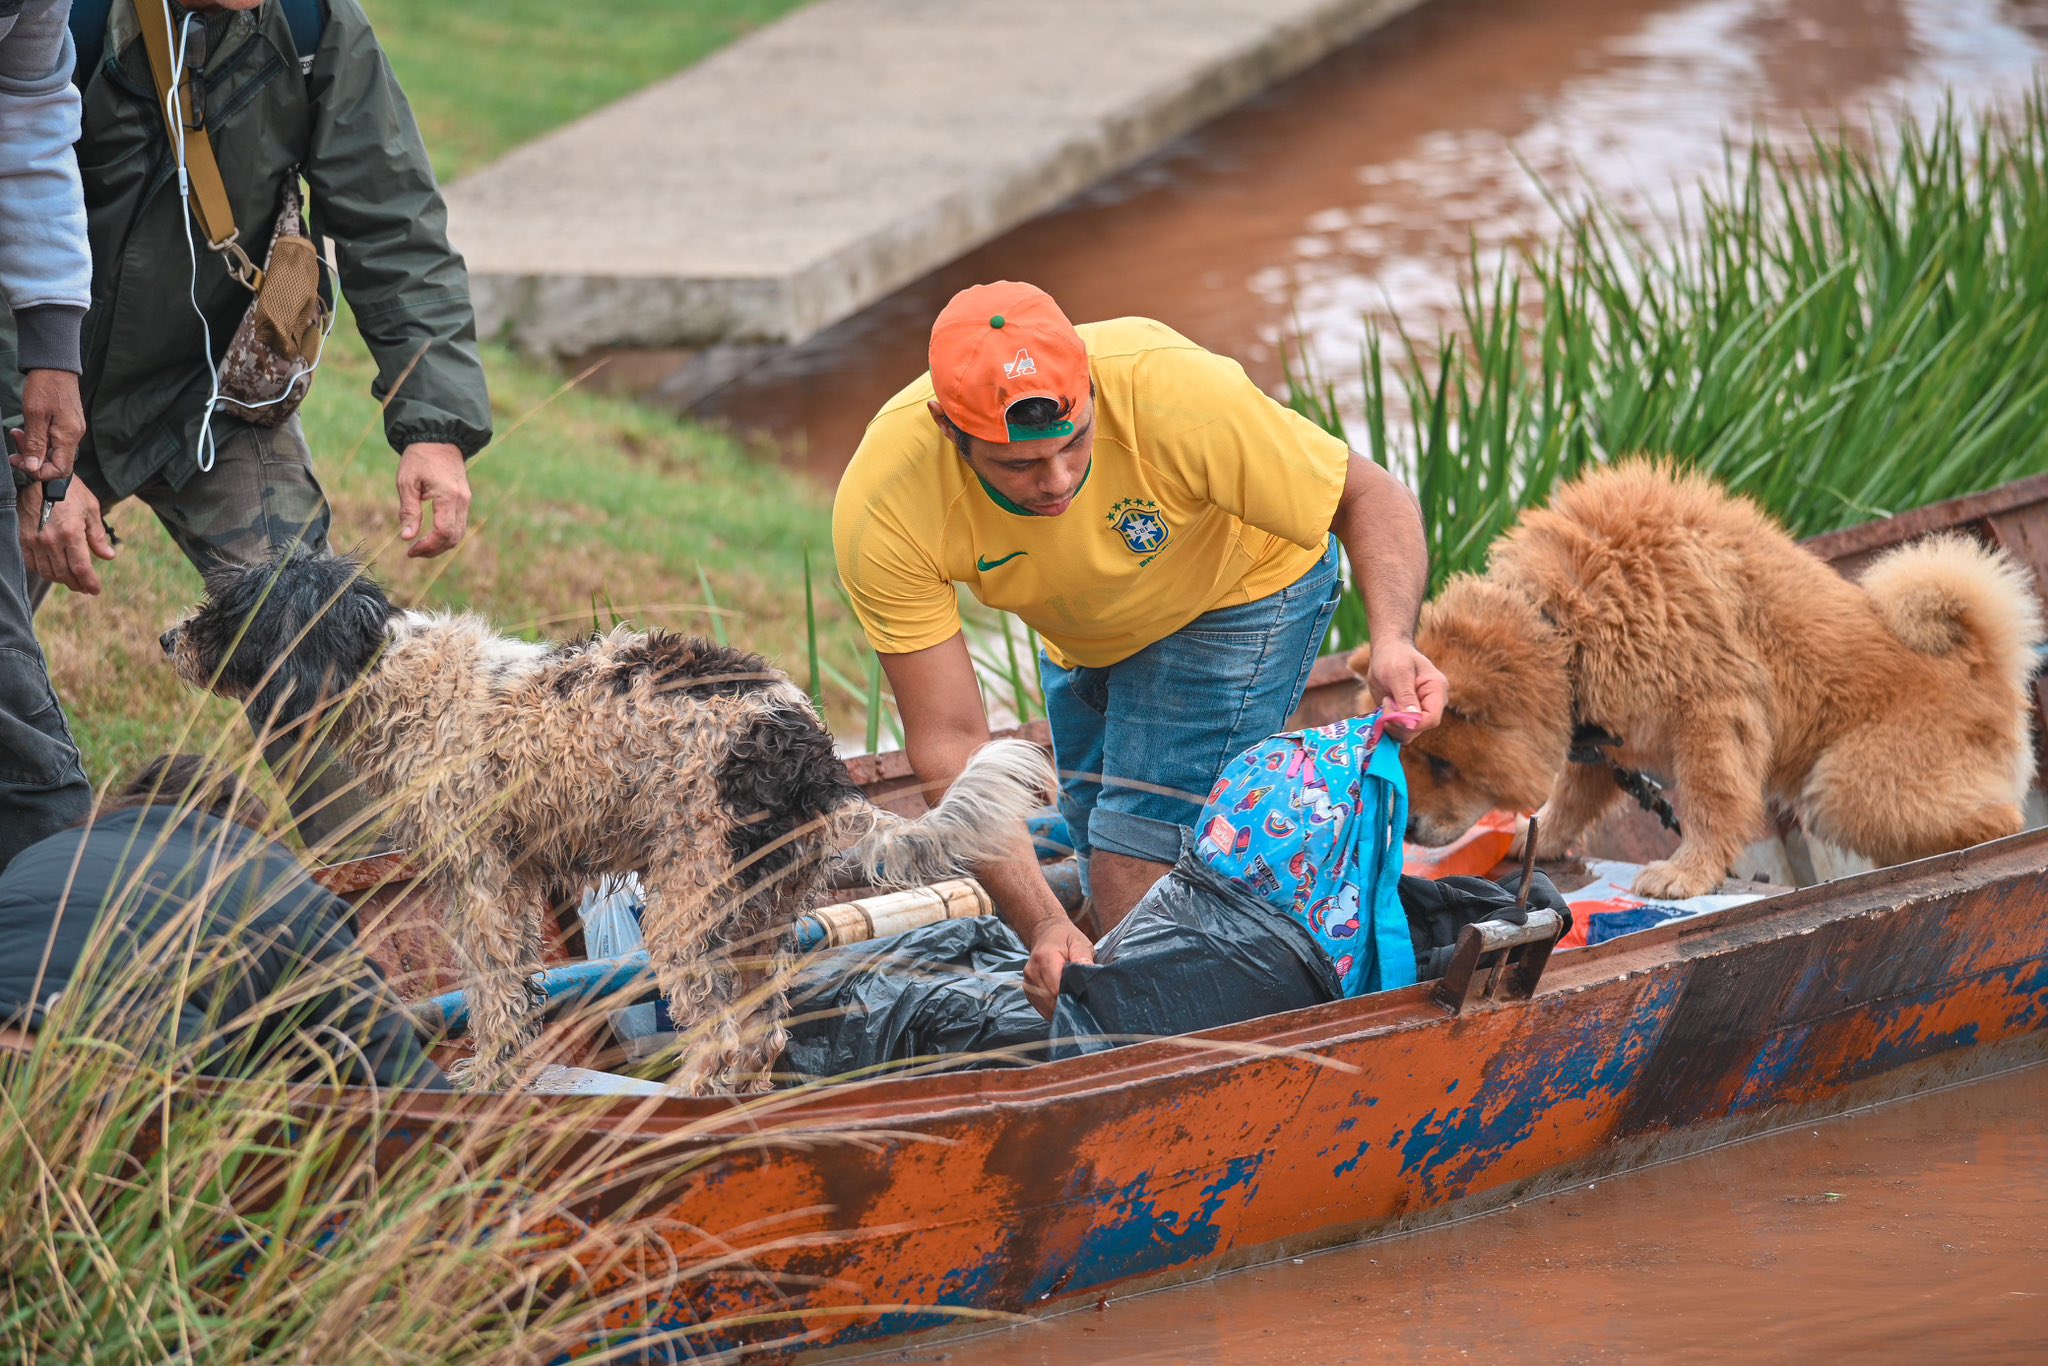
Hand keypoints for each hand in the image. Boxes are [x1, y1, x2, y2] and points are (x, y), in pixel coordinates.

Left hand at [9, 370, 84, 482]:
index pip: (60, 469)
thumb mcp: (34, 415)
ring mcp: (72, 429)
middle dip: (33, 460)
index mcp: (68, 436)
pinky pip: (54, 440)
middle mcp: (74, 435)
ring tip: (16, 434)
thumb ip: (34, 443)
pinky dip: (38, 439)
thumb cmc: (45, 386)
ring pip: (53, 451)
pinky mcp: (67, 423)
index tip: (20, 462)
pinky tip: (27, 429)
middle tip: (13, 447)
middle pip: (56, 462)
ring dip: (33, 448)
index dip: (39, 472)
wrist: (55, 364)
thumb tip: (33, 467)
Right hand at [19, 477, 115, 595]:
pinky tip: (53, 570)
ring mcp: (35, 540)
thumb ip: (97, 536)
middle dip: (77, 584)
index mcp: (71, 533)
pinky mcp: (23, 538)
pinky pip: (32, 563)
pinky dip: (44, 571)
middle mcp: (51, 540)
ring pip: (48, 572)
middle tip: (85, 587)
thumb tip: (109, 557)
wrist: (42, 478)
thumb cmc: (71, 492)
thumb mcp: (91, 510)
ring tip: (71, 580)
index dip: (89, 583)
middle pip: (64, 574)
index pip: (81, 568)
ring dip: (61, 580)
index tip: (95, 590)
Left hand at [395, 442, 470, 557]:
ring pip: (459, 534)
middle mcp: (462, 501)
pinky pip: (459, 524)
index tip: (410, 550)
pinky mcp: (464, 500)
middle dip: (434, 550)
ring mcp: (466, 501)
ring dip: (441, 545)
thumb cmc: (419, 458)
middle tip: (413, 552)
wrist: (439, 438)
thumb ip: (408, 511)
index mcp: (448, 497)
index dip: (427, 546)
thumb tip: (407, 537)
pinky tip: (431, 534)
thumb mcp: (406, 482)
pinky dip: (446, 535)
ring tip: (421, 546)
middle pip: (454, 538)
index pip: (443, 533)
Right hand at [1022, 917, 1094, 1018]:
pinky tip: (1062, 1002)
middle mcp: (1032, 972)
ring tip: (1073, 1001)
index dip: (1072, 996)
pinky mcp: (1028, 990)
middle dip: (1067, 1003)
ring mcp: (1028, 982)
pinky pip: (1041, 1007)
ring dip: (1060, 1007)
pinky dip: (1053, 1008)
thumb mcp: (1079, 942)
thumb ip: (1083, 956)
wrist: (1045, 933)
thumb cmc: (1065, 939)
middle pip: (1050, 1000)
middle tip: (1082, 1001)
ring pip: (1046, 1006)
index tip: (1085, 997)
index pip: (1056, 989)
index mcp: (1045, 958)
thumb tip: (1088, 970)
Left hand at [1364, 637, 1447, 739]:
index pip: (1431, 719)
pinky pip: (1400, 731)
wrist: (1387, 652)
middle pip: (1419, 728)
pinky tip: (1382, 711)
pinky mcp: (1407, 716)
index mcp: (1436, 691)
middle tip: (1384, 704)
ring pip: (1408, 733)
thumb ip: (1405, 695)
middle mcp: (1431, 704)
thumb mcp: (1398, 672)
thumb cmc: (1394, 657)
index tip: (1391, 712)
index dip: (1411, 723)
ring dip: (1392, 725)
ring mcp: (1419, 712)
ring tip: (1384, 703)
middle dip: (1398, 723)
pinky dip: (1388, 726)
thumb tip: (1412, 719)